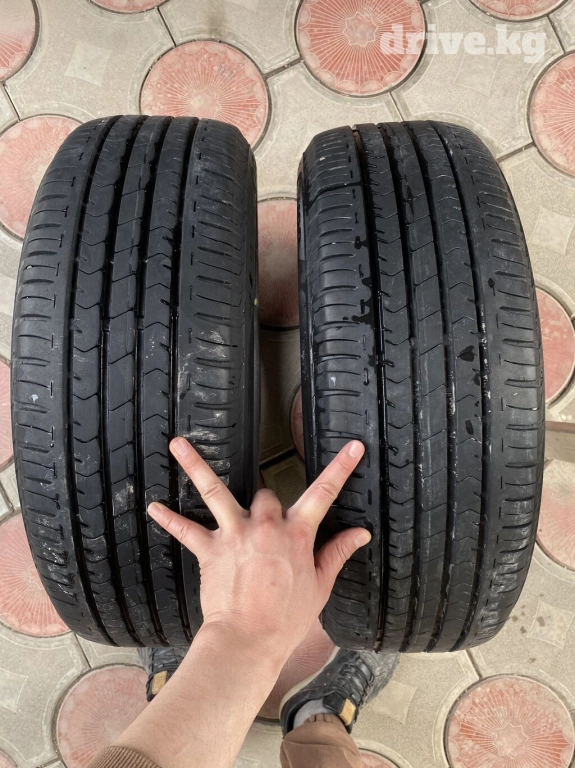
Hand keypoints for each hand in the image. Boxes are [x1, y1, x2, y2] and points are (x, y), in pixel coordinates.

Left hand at [148, 438, 369, 664]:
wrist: (248, 640)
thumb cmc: (287, 618)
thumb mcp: (321, 585)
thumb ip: (338, 552)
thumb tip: (361, 533)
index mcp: (297, 533)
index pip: (324, 493)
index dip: (341, 468)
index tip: (352, 446)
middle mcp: (266, 526)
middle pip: (267, 493)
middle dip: (267, 501)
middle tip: (266, 526)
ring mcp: (235, 534)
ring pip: (214, 490)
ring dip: (195, 465)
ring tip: (178, 443)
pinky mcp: (211, 549)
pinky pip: (186, 530)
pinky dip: (170, 520)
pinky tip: (153, 508)